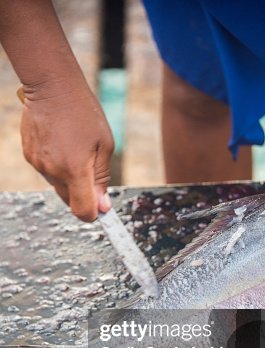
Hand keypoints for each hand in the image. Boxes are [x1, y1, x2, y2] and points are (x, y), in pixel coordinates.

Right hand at [20, 81, 113, 220]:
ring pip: (59, 186)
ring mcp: (38, 164)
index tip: (101, 208)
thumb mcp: (104, 145)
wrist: (52, 86)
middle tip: (92, 169)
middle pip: (70, 201)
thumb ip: (102, 178)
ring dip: (70, 179)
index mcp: (75, 170)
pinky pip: (48, 172)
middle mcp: (53, 171)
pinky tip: (62, 145)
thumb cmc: (83, 112)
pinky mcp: (30, 156)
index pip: (82, 211)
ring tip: (76, 149)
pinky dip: (58, 167)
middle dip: (83, 195)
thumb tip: (102, 207)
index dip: (93, 213)